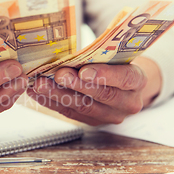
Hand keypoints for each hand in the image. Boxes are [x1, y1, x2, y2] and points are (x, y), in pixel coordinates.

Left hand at [27, 57, 161, 125]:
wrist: (123, 84)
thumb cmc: (116, 63)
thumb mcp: (116, 55)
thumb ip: (100, 55)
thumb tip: (70, 51)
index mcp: (137, 82)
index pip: (125, 79)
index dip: (104, 75)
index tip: (84, 70)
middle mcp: (127, 103)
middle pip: (101, 95)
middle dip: (76, 85)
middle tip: (58, 74)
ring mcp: (109, 116)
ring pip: (83, 107)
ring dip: (58, 94)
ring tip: (40, 83)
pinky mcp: (91, 122)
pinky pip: (70, 113)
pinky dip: (51, 102)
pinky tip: (36, 93)